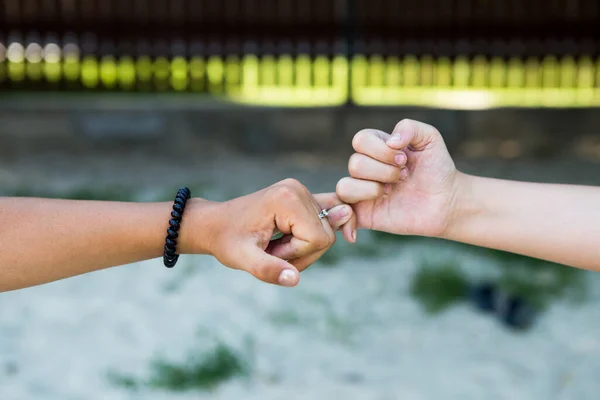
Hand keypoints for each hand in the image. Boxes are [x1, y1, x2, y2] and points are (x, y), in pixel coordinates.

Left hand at [192, 179, 354, 286]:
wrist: (215, 224)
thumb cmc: (227, 241)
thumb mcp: (242, 259)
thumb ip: (268, 270)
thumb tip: (295, 279)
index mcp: (287, 199)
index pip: (319, 239)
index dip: (296, 255)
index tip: (269, 252)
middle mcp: (298, 189)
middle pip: (327, 235)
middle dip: (301, 252)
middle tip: (271, 250)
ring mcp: (302, 190)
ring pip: (328, 231)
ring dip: (302, 247)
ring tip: (274, 245)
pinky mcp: (303, 196)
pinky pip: (331, 210)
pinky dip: (335, 224)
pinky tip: (348, 233)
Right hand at [336, 119, 458, 237]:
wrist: (447, 201)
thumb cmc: (437, 169)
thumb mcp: (430, 138)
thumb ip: (409, 127)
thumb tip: (390, 141)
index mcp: (376, 147)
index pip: (360, 140)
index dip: (382, 150)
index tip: (405, 159)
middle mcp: (366, 168)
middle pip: (355, 164)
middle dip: (384, 171)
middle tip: (404, 177)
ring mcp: (363, 191)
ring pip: (345, 187)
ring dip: (372, 189)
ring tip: (392, 193)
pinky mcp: (364, 214)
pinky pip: (340, 214)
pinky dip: (344, 219)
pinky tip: (364, 220)